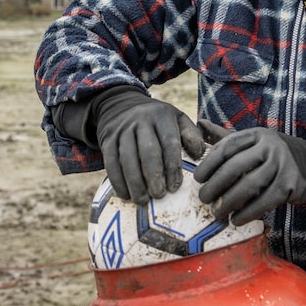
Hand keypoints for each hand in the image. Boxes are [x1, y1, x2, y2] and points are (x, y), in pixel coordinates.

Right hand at [93, 87, 204, 203]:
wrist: (121, 105)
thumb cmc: (157, 119)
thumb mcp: (177, 119)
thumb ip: (191, 135)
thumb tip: (198, 155)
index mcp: (162, 116)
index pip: (169, 142)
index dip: (172, 167)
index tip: (174, 187)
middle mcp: (141, 120)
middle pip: (147, 151)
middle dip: (153, 176)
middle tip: (159, 196)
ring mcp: (122, 129)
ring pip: (127, 159)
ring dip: (134, 183)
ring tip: (142, 201)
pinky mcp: (107, 139)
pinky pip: (110, 162)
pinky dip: (117, 181)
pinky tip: (125, 195)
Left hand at [194, 124, 305, 225]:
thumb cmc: (277, 155)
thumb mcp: (255, 142)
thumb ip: (227, 137)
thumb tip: (200, 123)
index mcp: (257, 134)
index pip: (227, 147)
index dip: (209, 164)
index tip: (197, 179)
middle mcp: (270, 146)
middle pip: (235, 167)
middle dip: (215, 186)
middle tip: (203, 199)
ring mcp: (282, 164)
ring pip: (248, 186)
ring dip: (229, 203)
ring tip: (217, 213)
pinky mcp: (290, 184)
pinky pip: (264, 201)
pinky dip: (247, 213)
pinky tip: (236, 220)